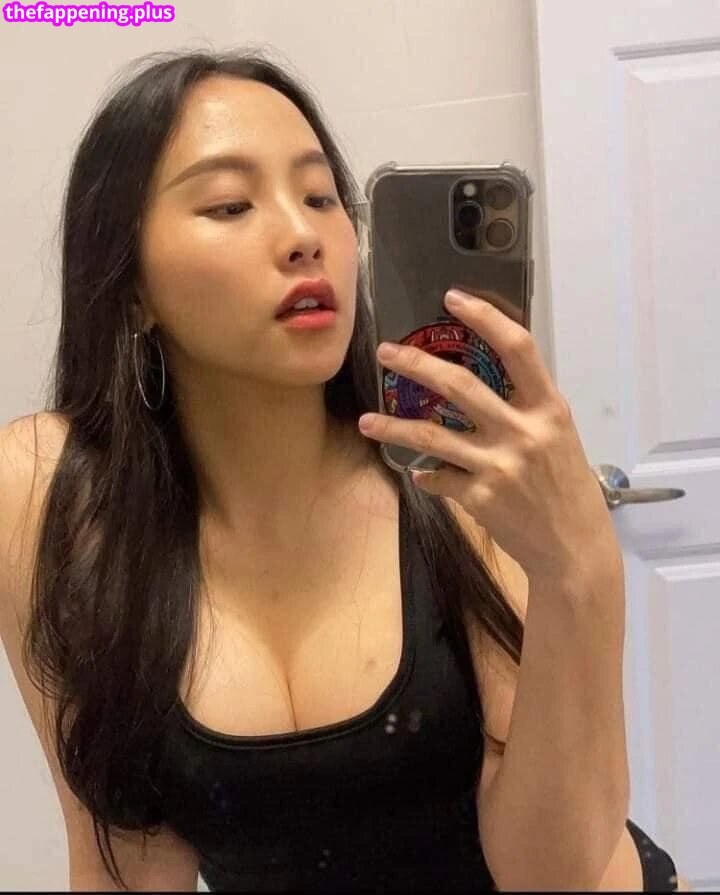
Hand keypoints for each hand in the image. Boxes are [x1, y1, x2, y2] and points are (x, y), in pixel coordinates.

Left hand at [357, 289, 621, 582]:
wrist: (574, 549)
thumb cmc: (568, 488)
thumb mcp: (559, 438)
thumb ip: (526, 409)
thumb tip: (481, 387)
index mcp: (548, 409)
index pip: (517, 348)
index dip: (484, 317)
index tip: (453, 298)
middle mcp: (523, 432)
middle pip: (459, 386)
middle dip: (416, 364)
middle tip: (385, 351)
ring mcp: (498, 466)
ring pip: (431, 436)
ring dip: (393, 427)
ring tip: (367, 422)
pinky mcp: (479, 498)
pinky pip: (438, 478)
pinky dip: (426, 475)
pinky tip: (421, 474)